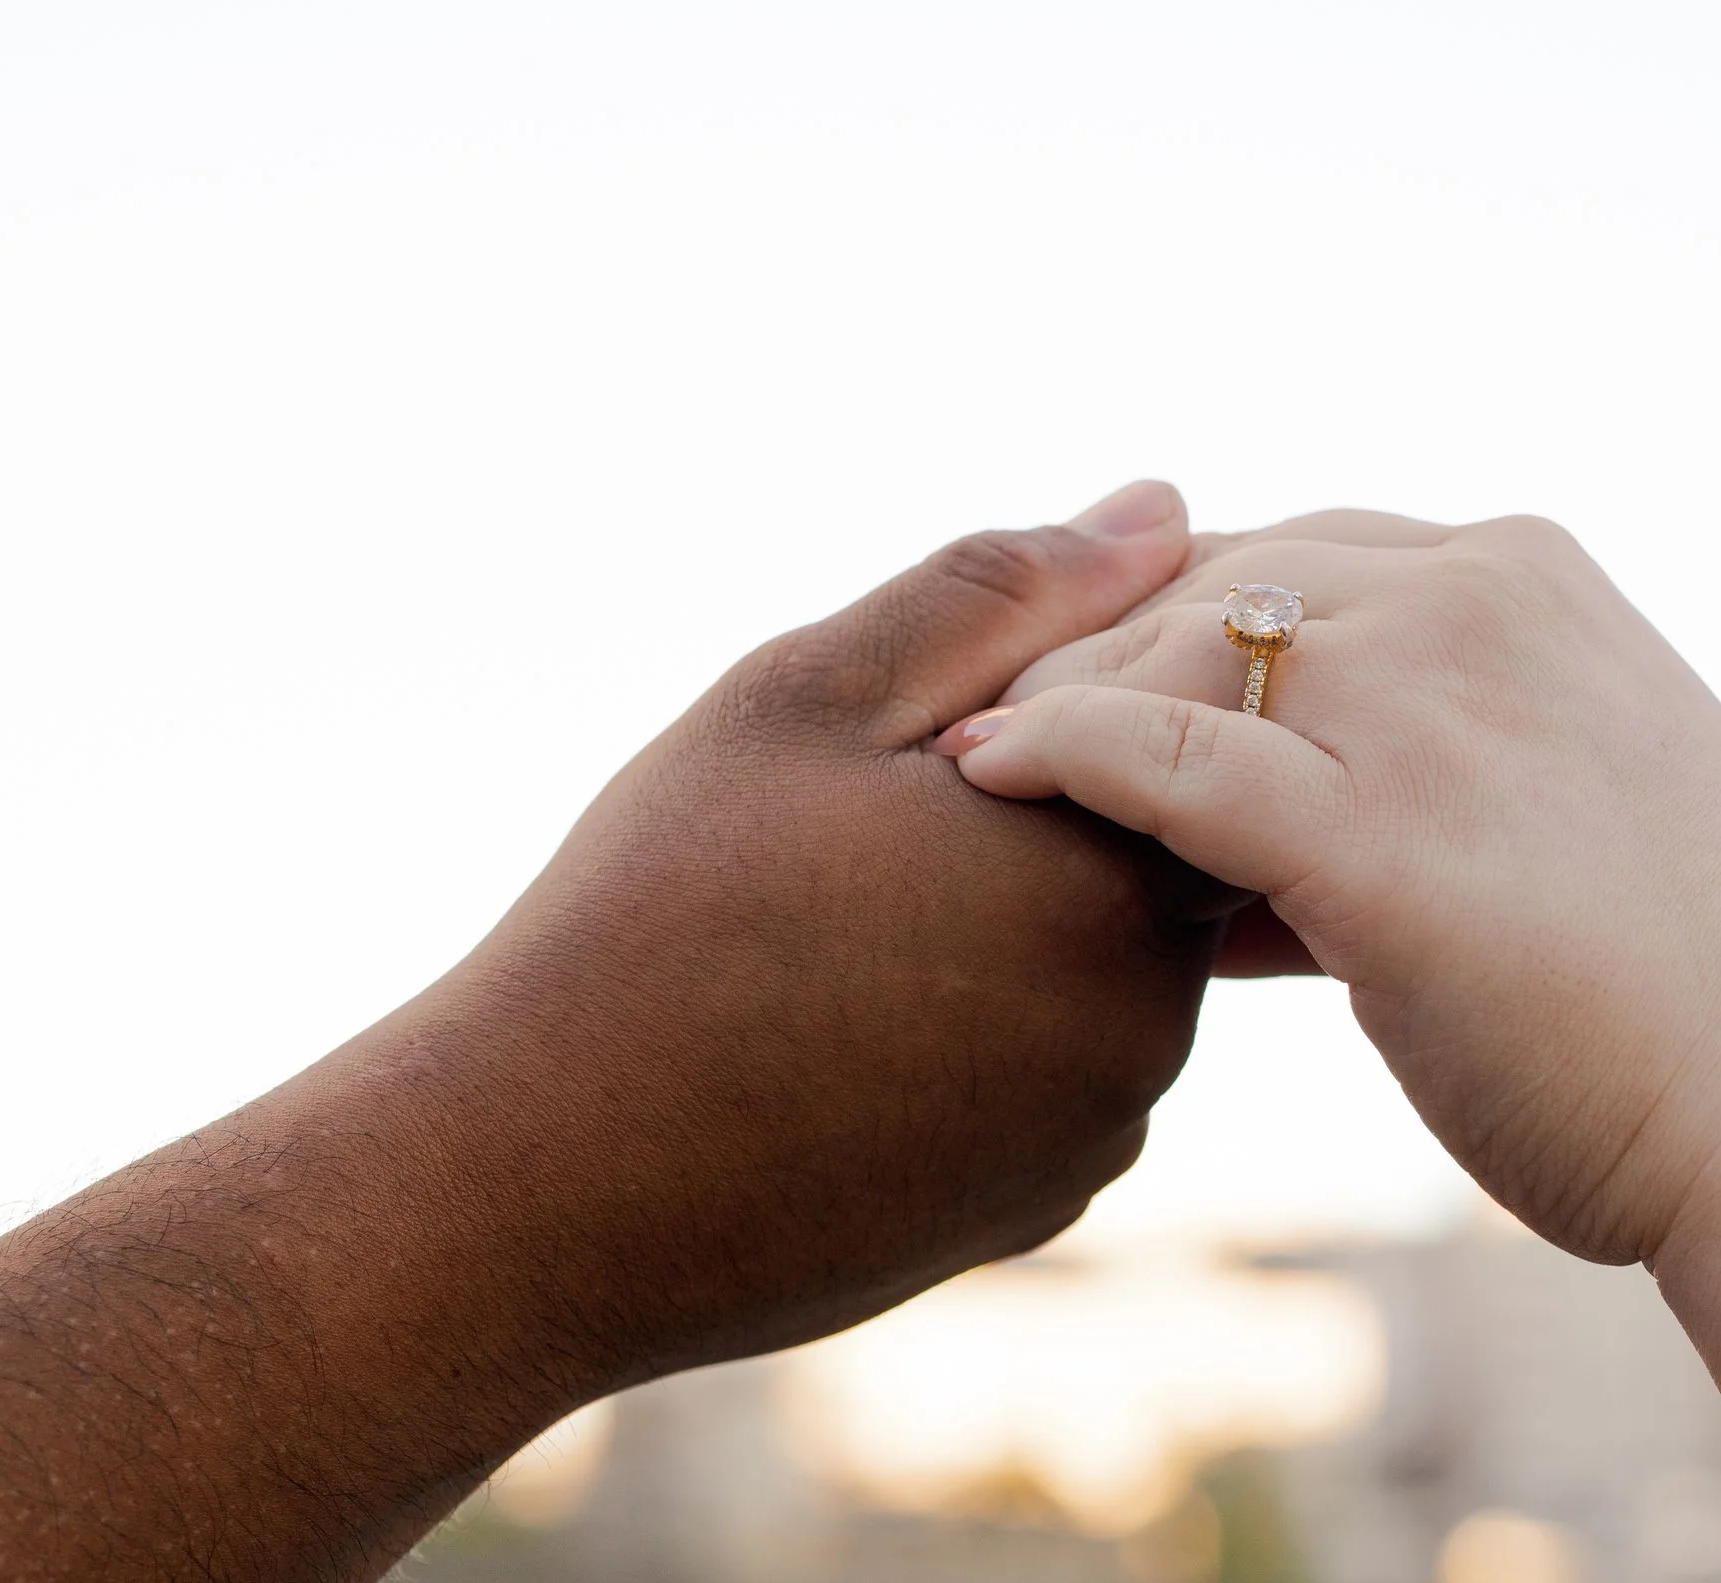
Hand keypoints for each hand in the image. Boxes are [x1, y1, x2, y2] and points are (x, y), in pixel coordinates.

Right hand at [409, 478, 1225, 1372]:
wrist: (533, 1188)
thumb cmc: (659, 914)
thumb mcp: (810, 699)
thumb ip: (1005, 596)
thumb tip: (1167, 507)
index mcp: (1107, 877)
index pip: (1187, 738)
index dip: (1073, 699)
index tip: (940, 718)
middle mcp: (1143, 1025)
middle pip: (1148, 853)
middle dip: (1037, 816)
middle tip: (861, 824)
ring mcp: (1092, 1137)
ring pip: (1097, 969)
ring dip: (1008, 926)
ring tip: (835, 925)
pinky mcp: (1035, 1213)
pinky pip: (1051, 1078)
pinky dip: (980, 1036)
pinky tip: (840, 1027)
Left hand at [944, 509, 1720, 1264]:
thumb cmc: (1680, 997)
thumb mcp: (1544, 821)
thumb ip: (1407, 773)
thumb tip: (1228, 826)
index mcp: (1527, 576)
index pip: (1292, 550)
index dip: (1169, 609)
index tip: (1077, 668)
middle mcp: (1477, 598)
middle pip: (1213, 575)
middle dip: (1090, 640)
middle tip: (982, 705)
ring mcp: (1436, 702)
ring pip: (1177, 646)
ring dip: (1057, 693)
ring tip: (962, 752)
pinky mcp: (1390, 832)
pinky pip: (1174, 756)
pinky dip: (1061, 752)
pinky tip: (983, 773)